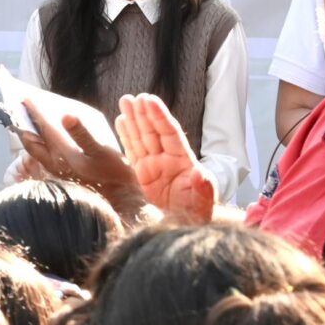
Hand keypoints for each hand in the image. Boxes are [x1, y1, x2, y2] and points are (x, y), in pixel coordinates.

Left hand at [13, 97, 143, 216]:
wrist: (118, 201)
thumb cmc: (112, 175)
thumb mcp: (101, 151)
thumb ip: (82, 134)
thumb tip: (65, 115)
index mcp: (62, 153)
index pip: (42, 128)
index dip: (34, 112)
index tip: (25, 98)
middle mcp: (53, 162)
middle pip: (32, 140)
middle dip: (26, 123)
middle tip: (22, 109)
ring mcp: (56, 170)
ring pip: (36, 149)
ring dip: (32, 134)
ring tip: (31, 120)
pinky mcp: (61, 175)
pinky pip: (44, 156)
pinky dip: (41, 143)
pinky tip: (47, 139)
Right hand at [117, 93, 217, 222]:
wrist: (186, 226)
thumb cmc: (198, 213)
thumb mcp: (203, 202)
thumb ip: (203, 188)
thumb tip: (201, 174)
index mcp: (183, 161)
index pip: (169, 133)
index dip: (159, 116)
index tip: (149, 100)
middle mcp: (167, 159)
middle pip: (153, 131)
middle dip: (143, 113)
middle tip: (132, 97)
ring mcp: (154, 166)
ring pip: (141, 138)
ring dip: (133, 119)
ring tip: (125, 101)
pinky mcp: (142, 175)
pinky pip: (132, 151)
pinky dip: (126, 136)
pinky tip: (120, 121)